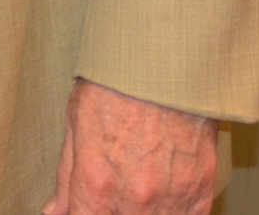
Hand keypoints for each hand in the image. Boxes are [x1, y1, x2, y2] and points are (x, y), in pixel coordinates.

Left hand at [42, 79, 218, 214]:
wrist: (165, 60)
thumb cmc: (118, 84)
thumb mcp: (76, 124)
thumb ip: (67, 176)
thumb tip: (56, 210)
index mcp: (96, 184)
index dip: (82, 213)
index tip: (87, 204)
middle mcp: (134, 199)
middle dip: (112, 209)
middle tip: (114, 185)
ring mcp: (171, 198)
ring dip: (145, 210)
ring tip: (139, 184)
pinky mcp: (202, 189)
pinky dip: (175, 210)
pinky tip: (164, 193)